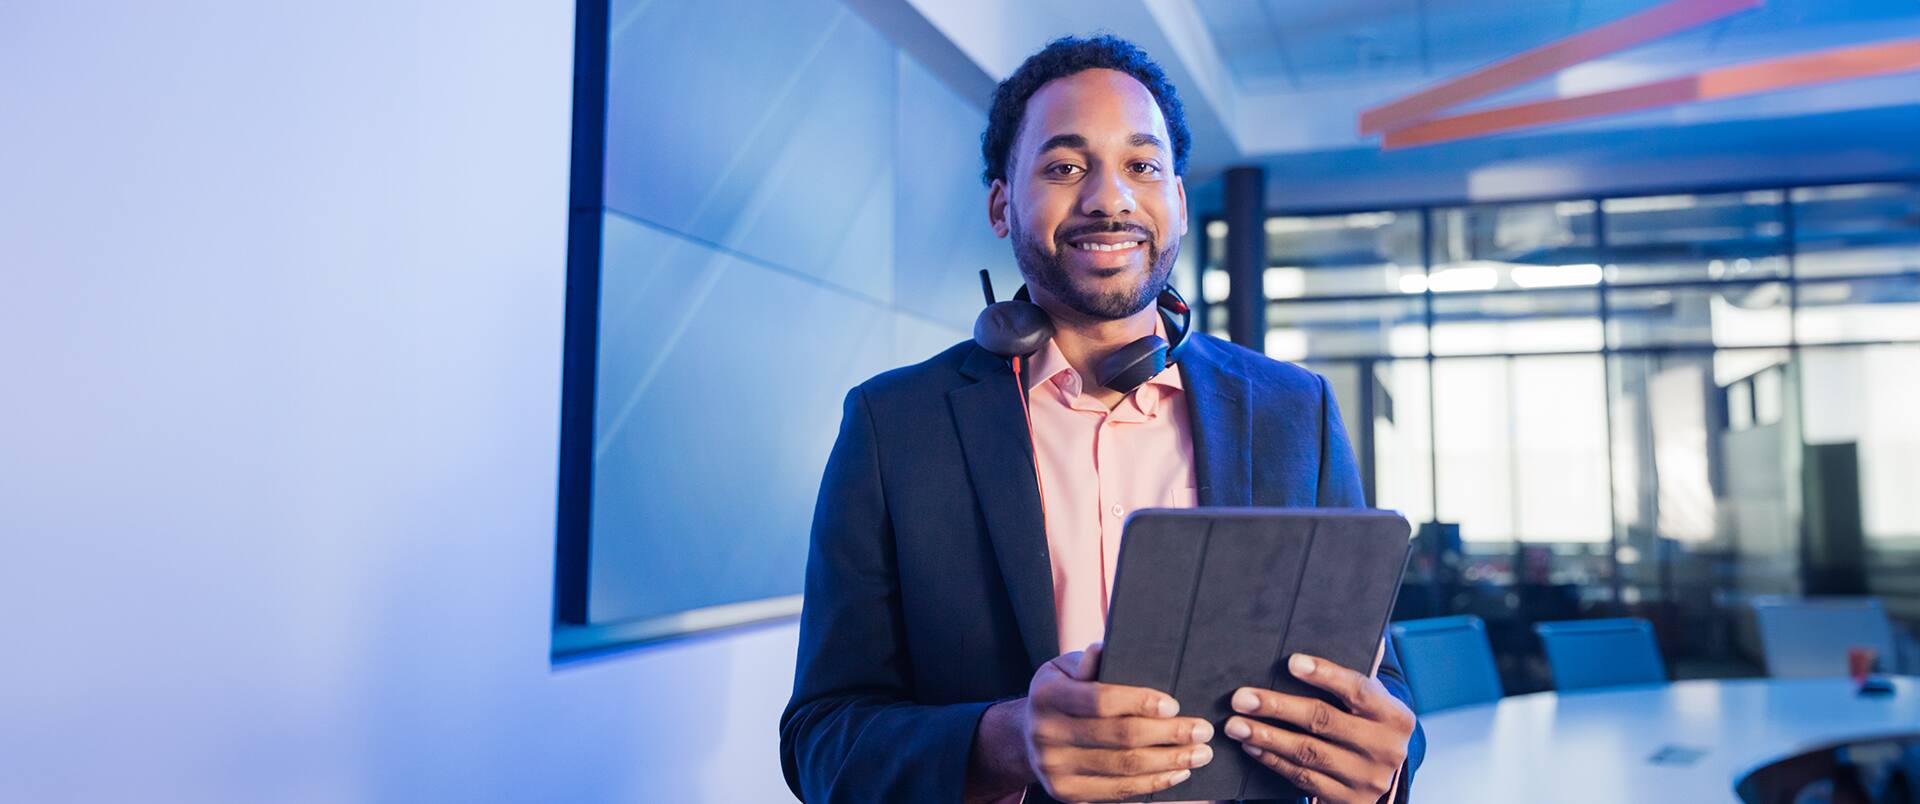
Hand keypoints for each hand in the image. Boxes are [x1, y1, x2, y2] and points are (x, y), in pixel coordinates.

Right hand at [971, 643, 1213, 802]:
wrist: (1025, 736)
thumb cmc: (1061, 693)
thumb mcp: (1065, 667)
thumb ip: (1089, 661)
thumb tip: (1105, 649)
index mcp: (1047, 696)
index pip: (1100, 700)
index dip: (1140, 703)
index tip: (1174, 706)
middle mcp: (1046, 734)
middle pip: (1119, 737)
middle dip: (1169, 735)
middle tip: (1202, 730)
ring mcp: (1054, 768)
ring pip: (1123, 768)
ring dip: (1169, 762)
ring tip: (1199, 754)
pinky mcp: (1066, 792)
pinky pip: (1117, 791)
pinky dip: (1152, 783)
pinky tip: (1176, 773)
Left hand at [1222, 641, 1414, 803]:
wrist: (1382, 779)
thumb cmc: (1369, 726)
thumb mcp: (1374, 703)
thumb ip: (1360, 673)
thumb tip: (1356, 636)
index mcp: (1395, 716)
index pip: (1358, 689)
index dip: (1324, 674)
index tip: (1291, 662)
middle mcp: (1385, 749)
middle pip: (1324, 721)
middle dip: (1277, 707)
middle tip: (1241, 697)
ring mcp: (1366, 778)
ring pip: (1308, 753)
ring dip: (1266, 736)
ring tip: (1235, 724)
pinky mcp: (1347, 801)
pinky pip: (1302, 778)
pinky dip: (1273, 760)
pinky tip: (1251, 746)